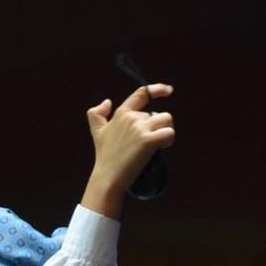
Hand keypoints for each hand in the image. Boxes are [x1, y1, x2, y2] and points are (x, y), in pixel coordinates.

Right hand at [81, 83, 173, 217]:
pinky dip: (169, 140)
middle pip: (159, 114)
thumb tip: (107, 101)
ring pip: (167, 120)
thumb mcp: (97, 132)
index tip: (168, 90)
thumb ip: (96, 114)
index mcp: (122, 113)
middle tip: (150, 142)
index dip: (157, 89)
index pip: (142, 94)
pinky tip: (162, 147)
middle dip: (158, 127)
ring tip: (158, 144)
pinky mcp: (148, 141)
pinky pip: (169, 133)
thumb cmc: (105, 156)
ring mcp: (140, 129)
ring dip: (166, 131)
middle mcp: (131, 117)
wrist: (108, 176)